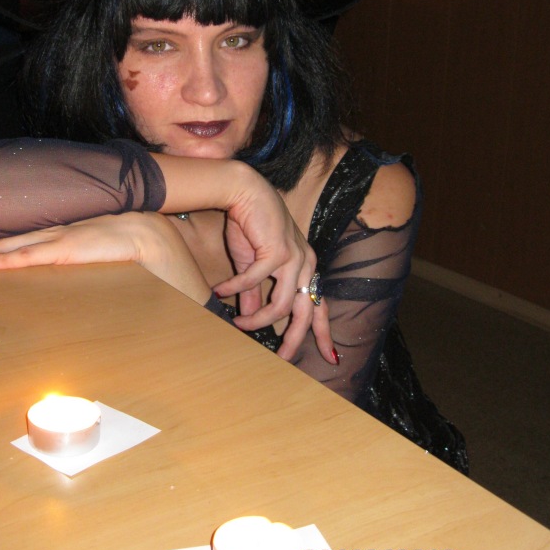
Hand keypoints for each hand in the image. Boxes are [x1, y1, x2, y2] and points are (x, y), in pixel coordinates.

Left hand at [0, 212, 211, 304]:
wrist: (188, 263)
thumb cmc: (163, 277)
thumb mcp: (123, 274)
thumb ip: (99, 276)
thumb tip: (77, 293)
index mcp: (90, 232)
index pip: (40, 237)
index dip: (5, 245)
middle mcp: (83, 227)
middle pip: (24, 235)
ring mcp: (86, 233)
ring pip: (27, 242)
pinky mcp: (89, 246)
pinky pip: (48, 253)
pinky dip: (18, 257)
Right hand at [213, 174, 333, 364]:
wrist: (245, 191)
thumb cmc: (251, 224)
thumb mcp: (253, 263)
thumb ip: (255, 291)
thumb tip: (250, 316)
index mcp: (306, 267)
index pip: (320, 304)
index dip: (324, 331)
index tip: (330, 356)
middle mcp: (307, 264)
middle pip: (307, 312)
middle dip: (295, 339)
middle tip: (281, 358)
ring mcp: (295, 258)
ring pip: (282, 304)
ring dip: (258, 318)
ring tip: (239, 323)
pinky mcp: (278, 251)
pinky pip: (255, 281)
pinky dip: (236, 289)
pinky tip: (219, 291)